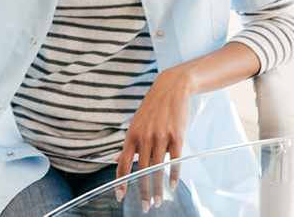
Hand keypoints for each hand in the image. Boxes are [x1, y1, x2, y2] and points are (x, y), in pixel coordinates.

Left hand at [115, 66, 193, 211]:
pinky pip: (175, 160)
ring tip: (159, 201)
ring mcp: (161, 137)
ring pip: (158, 169)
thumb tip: (116, 159)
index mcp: (131, 136)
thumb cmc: (153, 107)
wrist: (172, 87)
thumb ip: (128, 144)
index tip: (120, 196)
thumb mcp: (136, 123)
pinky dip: (174, 175)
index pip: (123, 164)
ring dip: (159, 188)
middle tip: (145, 206)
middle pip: (142, 171)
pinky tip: (173, 186)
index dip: (121, 182)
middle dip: (142, 191)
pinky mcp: (177, 135)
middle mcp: (145, 138)